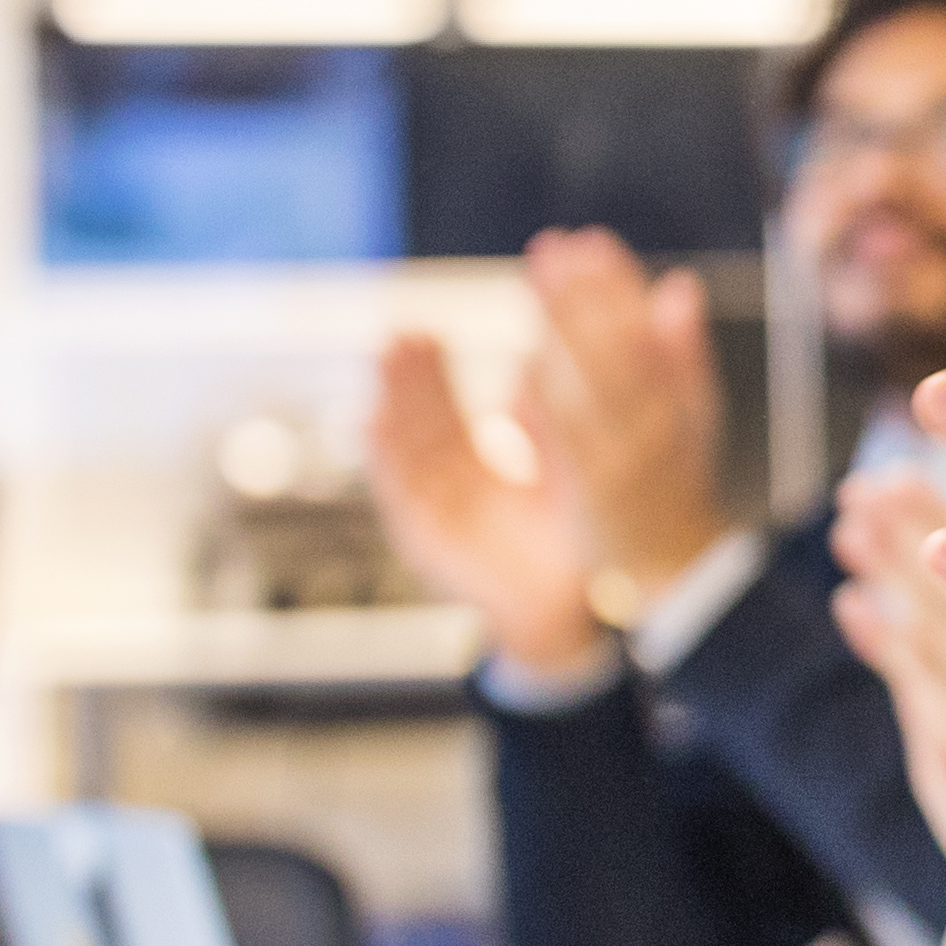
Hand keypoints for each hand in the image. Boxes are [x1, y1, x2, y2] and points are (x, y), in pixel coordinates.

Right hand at [365, 333, 605, 679]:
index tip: (421, 333)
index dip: (430, 377)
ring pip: (406, 455)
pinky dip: (386, 458)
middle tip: (400, 335)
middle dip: (406, 384)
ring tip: (386, 360)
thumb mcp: (561, 474)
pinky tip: (374, 421)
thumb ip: (546, 429)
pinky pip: (401, 496)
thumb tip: (535, 372)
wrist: (571, 611)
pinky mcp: (428, 542)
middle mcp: (448, 497)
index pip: (444, 418)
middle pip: (417, 431)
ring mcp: (436, 520)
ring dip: (394, 406)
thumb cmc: (568, 549)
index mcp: (477, 478)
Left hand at [517, 229, 735, 590]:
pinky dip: (555, 395)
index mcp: (676, 407)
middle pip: (617, 350)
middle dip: (585, 294)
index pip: (643, 336)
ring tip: (540, 275)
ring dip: (566, 326)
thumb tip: (679, 285)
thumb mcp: (696, 418)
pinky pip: (574, 439)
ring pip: (595, 384)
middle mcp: (653, 429)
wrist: (675, 571)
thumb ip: (685, 355)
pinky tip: (530, 356)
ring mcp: (625, 461)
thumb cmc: (678, 490)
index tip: (591, 241)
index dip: (617, 287)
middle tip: (553, 246)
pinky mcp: (595, 492)